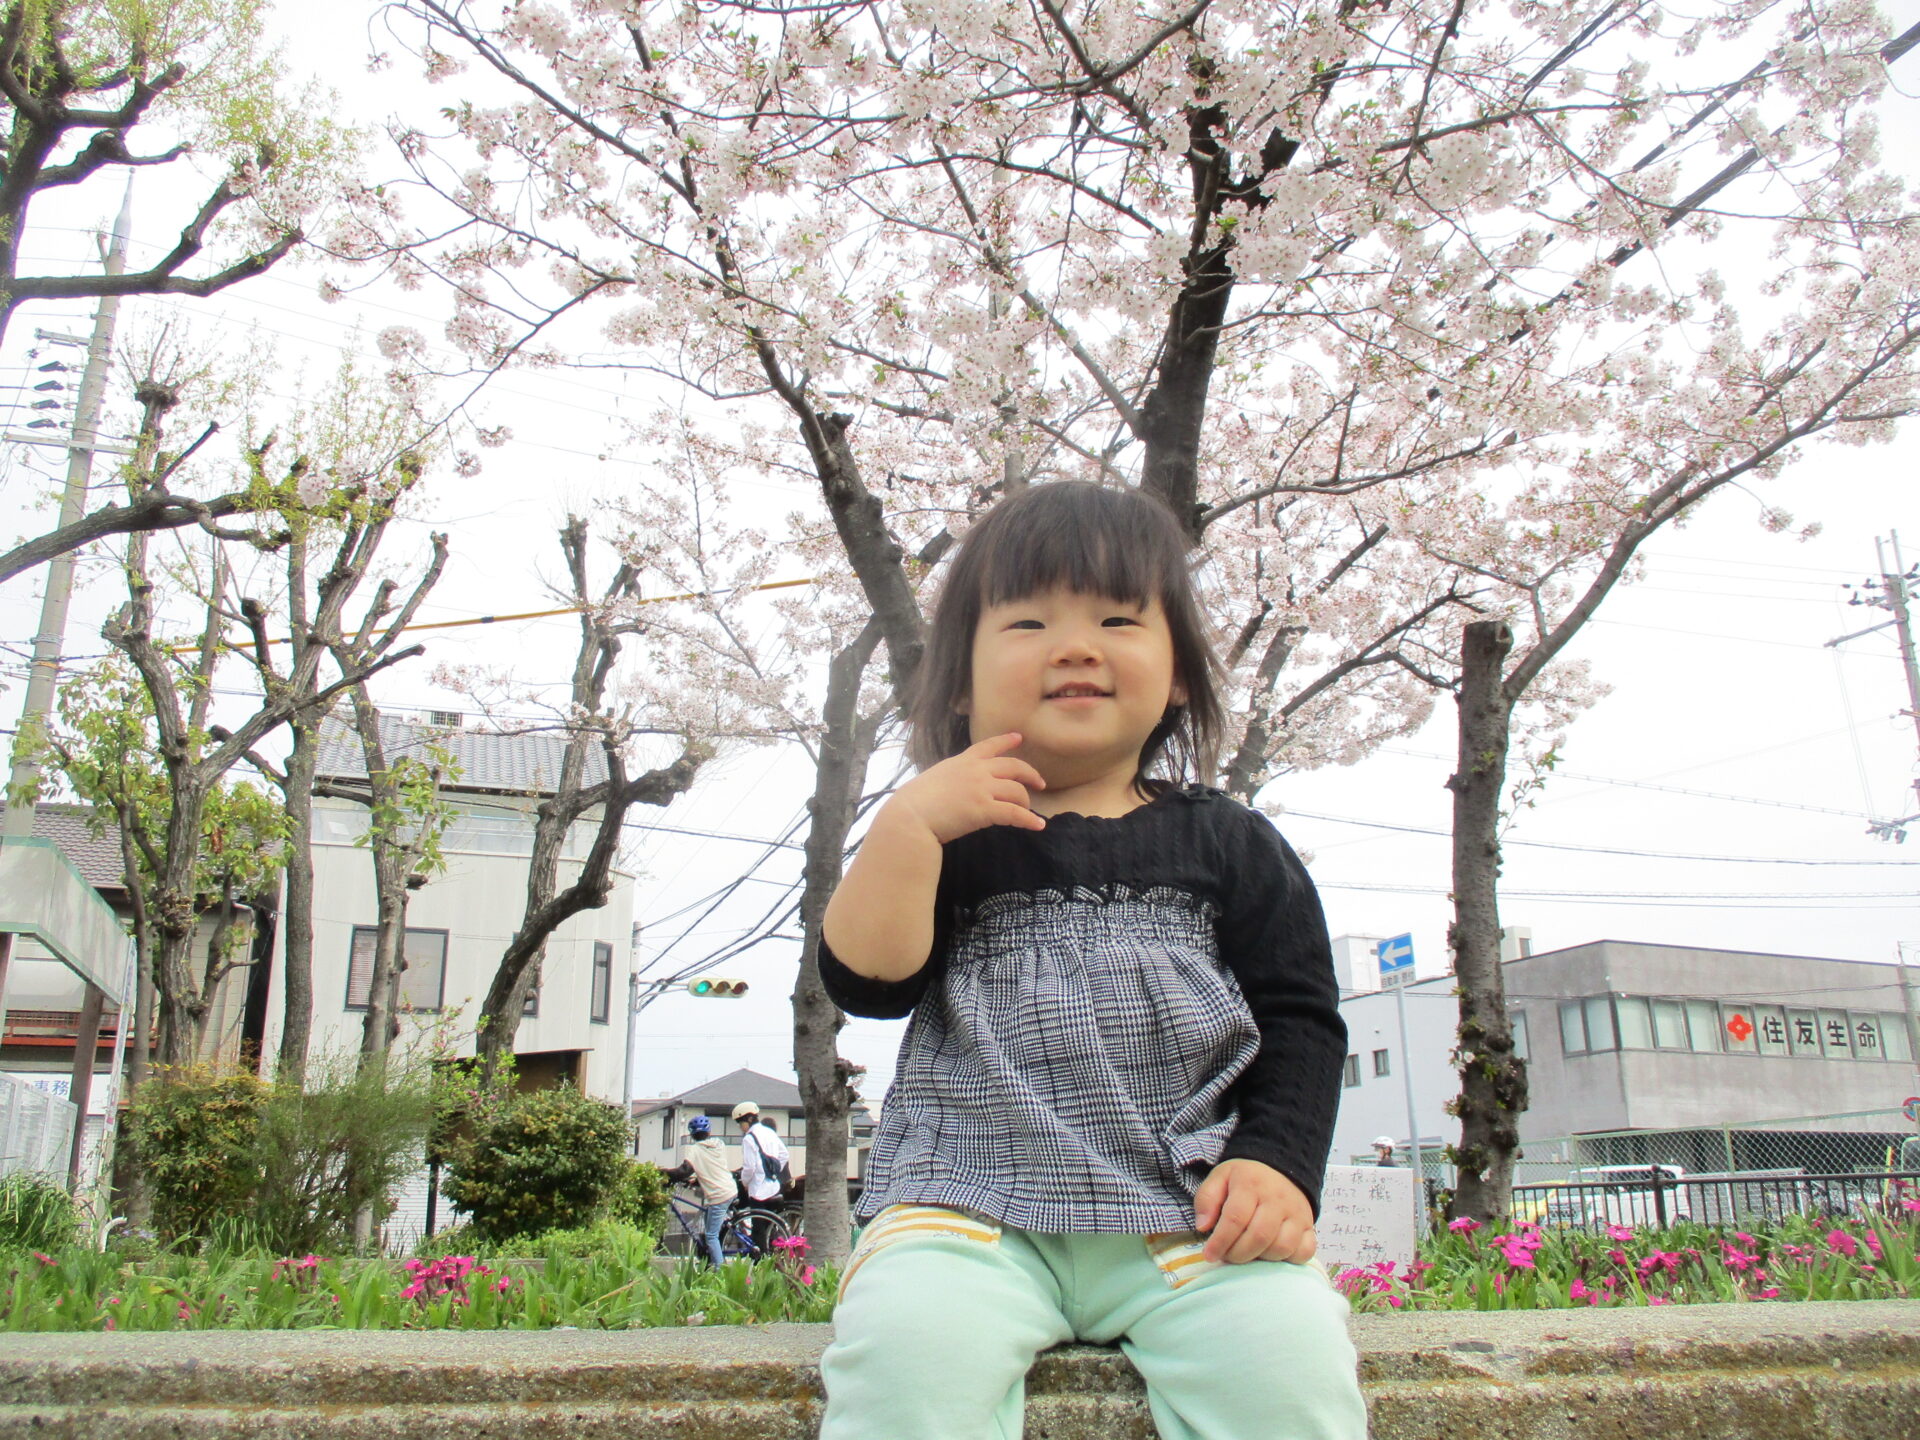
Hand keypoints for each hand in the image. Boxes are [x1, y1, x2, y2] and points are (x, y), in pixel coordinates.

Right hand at [885, 732, 1047, 844]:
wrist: (909, 816)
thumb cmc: (914, 802)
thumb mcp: (935, 778)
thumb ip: (951, 777)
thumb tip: (957, 786)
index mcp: (962, 761)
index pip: (988, 746)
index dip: (1006, 741)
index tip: (1018, 737)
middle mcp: (976, 771)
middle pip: (1013, 766)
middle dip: (1030, 774)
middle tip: (1040, 783)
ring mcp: (981, 789)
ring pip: (1017, 791)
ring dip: (1026, 802)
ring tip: (1028, 812)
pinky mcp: (985, 810)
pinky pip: (1015, 814)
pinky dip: (1029, 820)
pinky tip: (1038, 826)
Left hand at [1193, 1159, 1316, 1264]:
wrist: (1281, 1167)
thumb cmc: (1245, 1178)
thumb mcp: (1220, 1178)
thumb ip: (1206, 1199)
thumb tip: (1203, 1227)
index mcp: (1251, 1185)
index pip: (1235, 1218)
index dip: (1220, 1241)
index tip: (1209, 1255)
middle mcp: (1277, 1199)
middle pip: (1259, 1236)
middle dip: (1238, 1254)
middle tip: (1226, 1256)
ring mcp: (1297, 1214)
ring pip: (1282, 1247)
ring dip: (1260, 1259)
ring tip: (1247, 1254)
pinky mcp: (1310, 1227)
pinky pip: (1304, 1252)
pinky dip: (1288, 1260)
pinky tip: (1272, 1255)